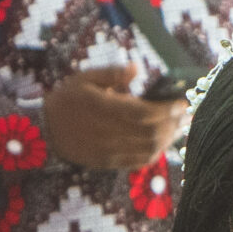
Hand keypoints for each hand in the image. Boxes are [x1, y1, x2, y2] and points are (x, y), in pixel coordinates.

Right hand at [41, 65, 186, 171]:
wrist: (45, 131)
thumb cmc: (67, 100)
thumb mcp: (84, 78)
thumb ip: (111, 73)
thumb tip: (135, 68)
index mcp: (103, 108)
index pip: (144, 112)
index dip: (167, 109)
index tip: (182, 102)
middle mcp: (108, 132)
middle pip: (151, 132)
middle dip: (173, 124)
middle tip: (187, 114)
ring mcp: (109, 150)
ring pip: (148, 149)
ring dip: (168, 139)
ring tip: (180, 127)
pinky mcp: (109, 163)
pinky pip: (138, 162)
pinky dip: (156, 153)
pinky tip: (164, 143)